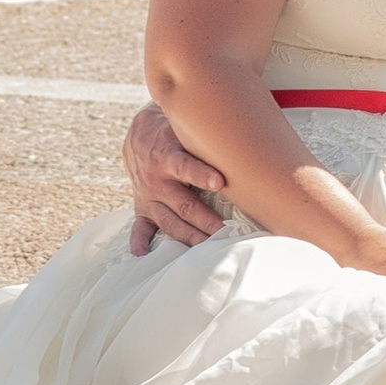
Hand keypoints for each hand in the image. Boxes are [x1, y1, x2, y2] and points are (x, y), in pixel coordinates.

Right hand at [124, 104, 229, 256]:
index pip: (184, 166)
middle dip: (205, 220)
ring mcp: (148, 197)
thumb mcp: (186, 129)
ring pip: (169, 222)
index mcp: (167, 157)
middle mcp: (157, 180)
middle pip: (183, 205)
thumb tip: (245, 136)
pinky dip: (140, 242)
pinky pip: (140, 228)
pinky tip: (144, 254)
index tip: (220, 182)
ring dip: (188, 236)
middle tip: (226, 232)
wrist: (140, 136)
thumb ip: (208, 137)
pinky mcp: (142, 209)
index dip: (201, 174)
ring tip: (207, 248)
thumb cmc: (175, 133)